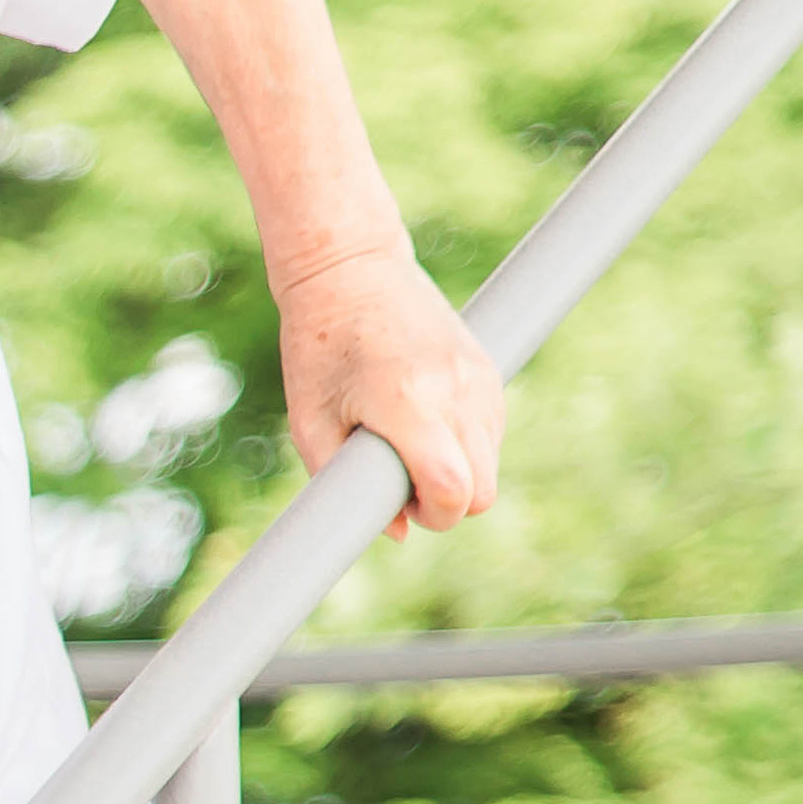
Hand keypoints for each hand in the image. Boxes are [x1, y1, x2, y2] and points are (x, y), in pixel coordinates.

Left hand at [272, 239, 504, 536]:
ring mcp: (479, 378)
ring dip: (458, 472)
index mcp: (406, 402)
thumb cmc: (318, 348)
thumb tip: (398, 532)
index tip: (401, 505)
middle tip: (401, 480)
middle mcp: (454, 390)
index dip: (432, 515)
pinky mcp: (488, 369)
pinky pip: (492, 433)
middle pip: (483, 490)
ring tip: (408, 445)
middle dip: (446, 502)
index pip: (452, 490)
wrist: (350, 271)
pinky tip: (426, 422)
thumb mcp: (310, 421)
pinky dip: (466, 444)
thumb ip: (344, 483)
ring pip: (492, 463)